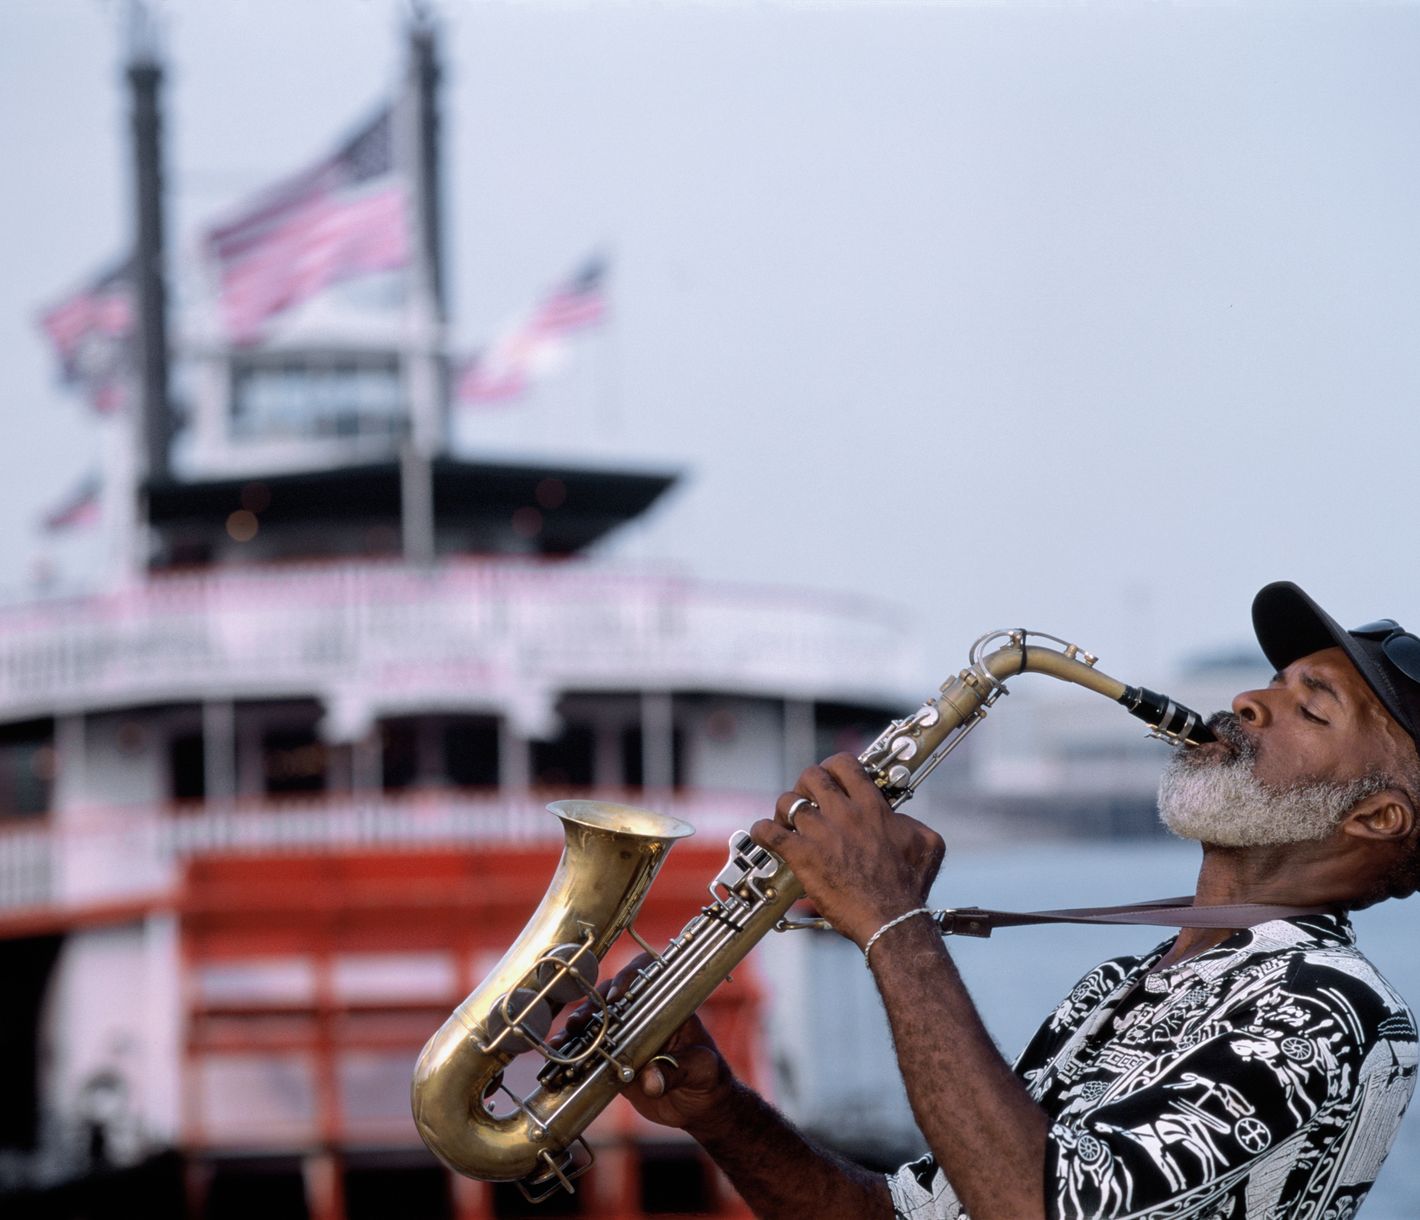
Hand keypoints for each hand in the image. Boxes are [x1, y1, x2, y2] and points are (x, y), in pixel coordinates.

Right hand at [554, 955, 736, 1137]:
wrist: (699, 1106)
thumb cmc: (708, 1078)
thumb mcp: (700, 1071)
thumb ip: (677, 1072)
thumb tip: (650, 1081)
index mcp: (669, 1006)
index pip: (649, 976)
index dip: (630, 977)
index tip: (616, 995)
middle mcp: (643, 1014)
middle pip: (614, 996)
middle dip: (593, 1005)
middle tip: (581, 1021)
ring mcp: (626, 1034)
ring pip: (597, 1020)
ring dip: (578, 1027)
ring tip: (563, 1040)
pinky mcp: (613, 1057)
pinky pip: (591, 1050)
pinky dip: (575, 1051)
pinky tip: (559, 1055)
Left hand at [750, 752, 944, 948]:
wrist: (891, 919)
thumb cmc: (910, 887)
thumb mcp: (927, 844)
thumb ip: (911, 823)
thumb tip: (900, 819)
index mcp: (872, 807)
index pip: (844, 764)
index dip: (832, 767)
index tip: (831, 779)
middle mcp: (844, 814)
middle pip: (811, 776)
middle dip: (806, 784)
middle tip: (808, 799)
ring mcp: (821, 833)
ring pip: (788, 801)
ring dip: (784, 809)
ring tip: (787, 821)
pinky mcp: (802, 856)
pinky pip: (770, 833)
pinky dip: (762, 831)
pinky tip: (765, 835)